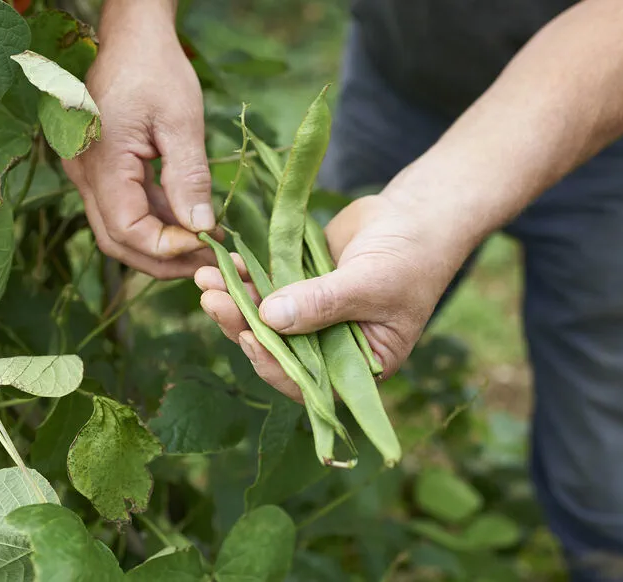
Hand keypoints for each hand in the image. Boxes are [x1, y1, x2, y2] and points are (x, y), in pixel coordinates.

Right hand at [62, 2, 216, 279]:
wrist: (131, 36)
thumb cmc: (155, 68)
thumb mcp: (181, 120)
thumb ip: (189, 178)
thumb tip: (201, 228)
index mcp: (101, 161)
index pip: (127, 229)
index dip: (166, 247)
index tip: (205, 242)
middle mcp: (83, 173)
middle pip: (117, 240)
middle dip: (163, 259)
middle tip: (208, 262)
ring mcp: (87, 173)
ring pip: (120, 228)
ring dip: (162, 243)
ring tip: (207, 244)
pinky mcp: (99, 169)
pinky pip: (124, 208)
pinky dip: (156, 221)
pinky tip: (190, 222)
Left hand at [195, 193, 465, 401]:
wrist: (415, 215)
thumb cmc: (411, 258)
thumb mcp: (370, 283)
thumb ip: (322, 303)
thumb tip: (270, 319)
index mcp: (356, 367)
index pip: (307, 382)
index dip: (273, 364)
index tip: (247, 337)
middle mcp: (329, 348)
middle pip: (276, 349)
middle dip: (240, 325)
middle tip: (212, 300)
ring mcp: (311, 317)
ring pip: (264, 318)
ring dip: (234, 299)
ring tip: (206, 278)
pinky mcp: (298, 287)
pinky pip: (266, 289)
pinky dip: (245, 278)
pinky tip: (226, 264)